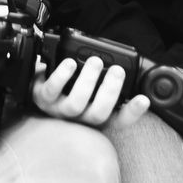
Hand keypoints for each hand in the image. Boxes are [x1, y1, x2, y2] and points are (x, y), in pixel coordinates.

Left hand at [31, 56, 149, 127]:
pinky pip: (51, 90)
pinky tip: (69, 63)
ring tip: (95, 62)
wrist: (39, 86)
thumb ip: (107, 83)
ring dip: (87, 81)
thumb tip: (129, 70)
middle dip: (110, 91)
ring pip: (75, 104)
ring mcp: (59, 110)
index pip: (119, 121)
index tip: (143, 99)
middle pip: (98, 114)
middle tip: (118, 70)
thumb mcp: (90, 89)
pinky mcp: (42, 98)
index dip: (133, 112)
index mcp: (95, 115)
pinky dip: (62, 76)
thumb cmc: (69, 87)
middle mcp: (79, 117)